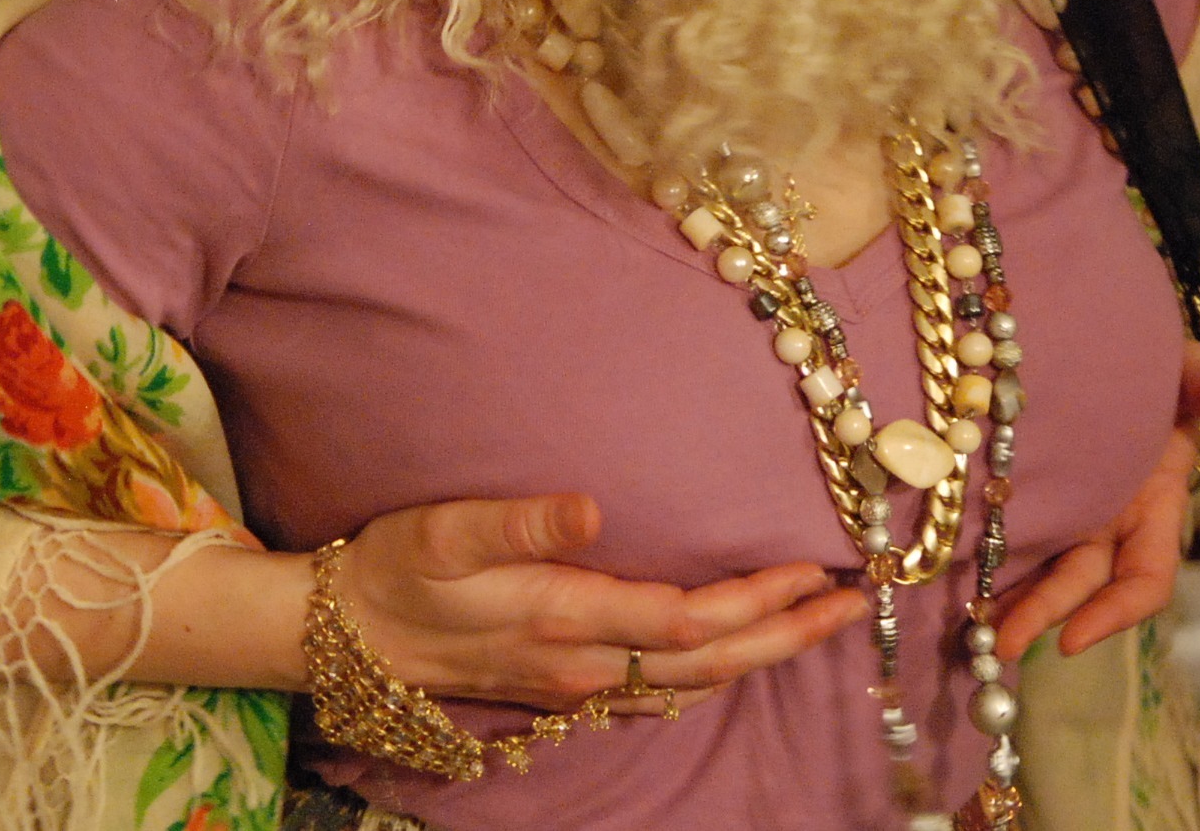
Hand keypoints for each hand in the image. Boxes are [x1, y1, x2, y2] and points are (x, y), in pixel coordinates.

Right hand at [339, 492, 865, 713]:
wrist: (350, 636)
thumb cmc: (399, 570)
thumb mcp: (444, 532)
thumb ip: (518, 521)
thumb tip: (590, 507)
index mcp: (567, 619)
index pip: (688, 622)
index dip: (757, 601)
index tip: (813, 568)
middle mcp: (586, 665)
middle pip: (709, 664)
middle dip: (785, 635)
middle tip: (850, 603)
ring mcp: (578, 685)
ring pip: (691, 684)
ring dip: (760, 654)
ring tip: (812, 622)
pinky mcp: (566, 685)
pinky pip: (660, 692)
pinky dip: (713, 673)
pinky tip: (731, 656)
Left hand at [993, 339, 1199, 661]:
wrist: (1115, 341)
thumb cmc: (1163, 363)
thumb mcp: (1193, 373)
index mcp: (1155, 505)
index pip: (1144, 580)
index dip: (1113, 615)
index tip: (1071, 640)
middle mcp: (1111, 517)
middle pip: (1080, 581)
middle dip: (1043, 614)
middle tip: (997, 644)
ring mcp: (1069, 503)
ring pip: (1042, 562)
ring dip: (1010, 595)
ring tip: (967, 622)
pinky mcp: (1030, 481)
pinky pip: (1011, 523)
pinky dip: (987, 550)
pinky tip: (953, 566)